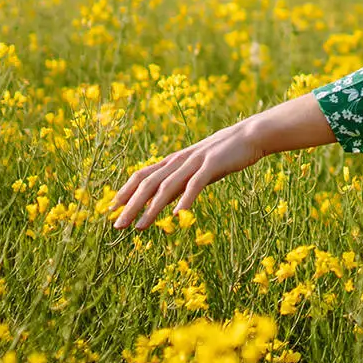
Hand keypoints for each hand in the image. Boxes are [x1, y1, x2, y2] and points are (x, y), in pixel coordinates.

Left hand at [107, 93, 335, 231]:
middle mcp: (180, 160)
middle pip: (148, 183)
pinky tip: (178, 215)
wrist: (251, 135)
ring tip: (139, 227)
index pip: (142, 175)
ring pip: (166, 187)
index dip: (125, 191)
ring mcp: (195, 162)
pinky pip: (195, 184)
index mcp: (175, 160)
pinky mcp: (212, 165)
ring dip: (150, 209)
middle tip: (116, 225)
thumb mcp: (199, 167)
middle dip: (130, 205)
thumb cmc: (225, 153)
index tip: (110, 209)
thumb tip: (167, 201)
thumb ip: (182, 180)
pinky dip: (185, 199)